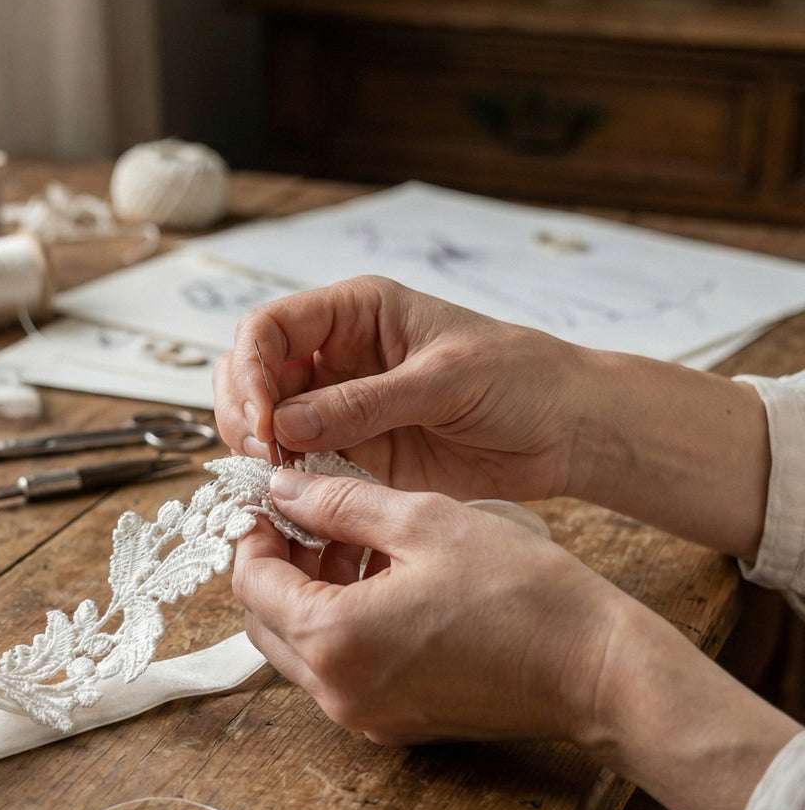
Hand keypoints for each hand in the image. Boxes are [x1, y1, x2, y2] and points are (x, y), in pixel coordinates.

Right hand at [213, 275, 770, 561]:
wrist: (567, 430)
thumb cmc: (521, 379)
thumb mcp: (445, 379)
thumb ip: (365, 401)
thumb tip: (284, 423)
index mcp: (356, 313)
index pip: (270, 327)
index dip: (252, 369)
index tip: (263, 420)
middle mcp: (337, 356)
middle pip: (252, 372)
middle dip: (243, 410)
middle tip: (262, 456)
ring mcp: (340, 405)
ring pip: (264, 420)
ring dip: (256, 447)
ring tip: (275, 478)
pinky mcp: (353, 452)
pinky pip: (299, 462)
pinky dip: (284, 479)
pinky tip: (291, 496)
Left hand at [235, 467, 799, 809]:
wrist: (598, 671)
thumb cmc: (522, 591)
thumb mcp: (423, 521)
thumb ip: (338, 503)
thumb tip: (282, 489)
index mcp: (335, 640)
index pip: (252, 582)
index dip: (255, 532)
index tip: (273, 498)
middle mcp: (337, 691)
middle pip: (264, 620)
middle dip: (276, 563)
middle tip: (310, 516)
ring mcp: (364, 716)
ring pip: (298, 647)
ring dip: (307, 593)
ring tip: (351, 540)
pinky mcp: (392, 724)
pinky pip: (337, 670)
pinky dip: (338, 624)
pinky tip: (379, 581)